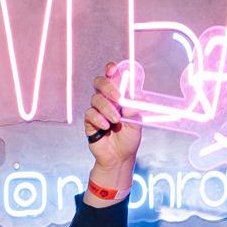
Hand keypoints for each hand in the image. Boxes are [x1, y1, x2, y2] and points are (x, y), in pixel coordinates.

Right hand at [85, 61, 141, 181]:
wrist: (119, 157)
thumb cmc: (129, 138)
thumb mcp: (137, 123)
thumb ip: (134, 109)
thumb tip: (135, 98)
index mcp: (119, 96)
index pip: (113, 77)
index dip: (111, 69)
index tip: (113, 69)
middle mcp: (107, 100)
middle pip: (100, 82)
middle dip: (107, 87)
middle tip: (117, 98)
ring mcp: (97, 110)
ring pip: (96, 99)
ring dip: (107, 109)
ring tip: (115, 121)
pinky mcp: (89, 121)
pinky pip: (90, 114)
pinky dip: (98, 119)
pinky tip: (105, 127)